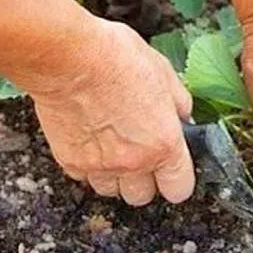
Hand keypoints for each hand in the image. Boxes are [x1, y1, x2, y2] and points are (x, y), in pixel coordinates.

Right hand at [29, 20, 194, 205]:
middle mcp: (135, 162)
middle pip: (142, 197)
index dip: (177, 181)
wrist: (69, 56)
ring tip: (112, 148)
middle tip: (140, 157)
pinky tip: (89, 141)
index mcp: (165, 145)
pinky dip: (87, 165)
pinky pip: (83, 176)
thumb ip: (179, 103)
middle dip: (143, 181)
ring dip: (114, 176)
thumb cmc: (115, 57)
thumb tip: (184, 115)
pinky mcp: (70, 161)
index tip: (172, 171)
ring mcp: (101, 165)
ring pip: (111, 191)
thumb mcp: (164, 73)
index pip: (179, 189)